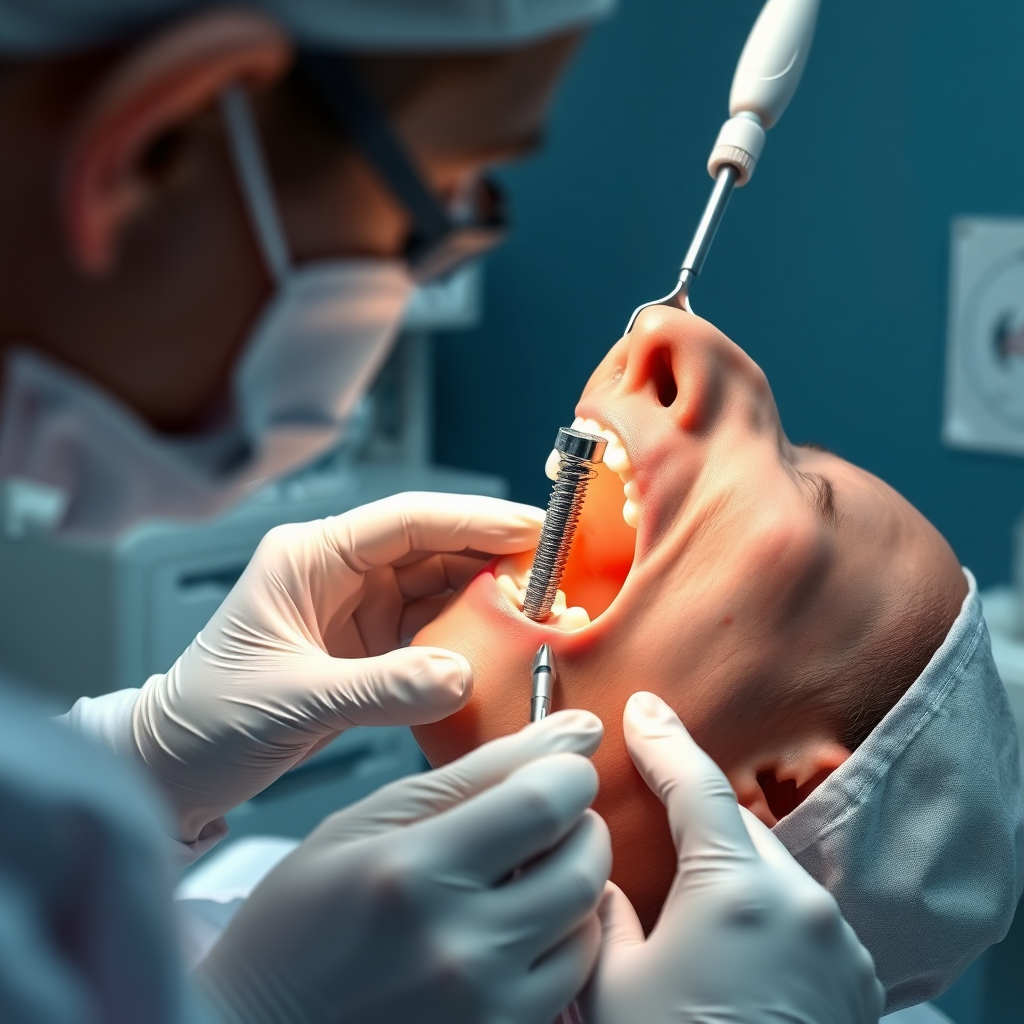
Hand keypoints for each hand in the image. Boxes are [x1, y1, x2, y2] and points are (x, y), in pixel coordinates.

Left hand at [132, 492, 543, 840]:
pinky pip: (432, 628)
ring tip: (542, 606)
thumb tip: (461, 675)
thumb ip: (381, 688)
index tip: (532, 528)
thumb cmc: (208, 720)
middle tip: (554, 572)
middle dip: (493, 555)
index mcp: (310, 558)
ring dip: (488, 594)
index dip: (474, 519)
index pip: (406, 521)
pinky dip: (470, 633)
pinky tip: (505, 640)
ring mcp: (356, 610)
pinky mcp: (368, 648)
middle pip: (432, 547)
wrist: (174, 768)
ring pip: (438, 585)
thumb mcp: (294, 700)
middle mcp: (337, 574)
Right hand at [196, 710, 610, 1023]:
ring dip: (573, 880)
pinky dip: (562, 937)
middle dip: (579, 823)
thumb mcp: (365, 824)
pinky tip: (518, 924)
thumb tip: (572, 730)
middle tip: (544, 818)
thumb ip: (470, 774)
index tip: (557, 769)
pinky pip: (573, 976)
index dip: (567, 772)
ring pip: (589, 919)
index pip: (544, 800)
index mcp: (412, 871)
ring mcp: (483, 1006)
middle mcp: (456, 945)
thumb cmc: (300, 924)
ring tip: (525, 871)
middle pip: (582, 861)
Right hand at [582, 692, 883, 1023]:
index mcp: (737, 891)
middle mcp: (802, 903)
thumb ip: (606, 913)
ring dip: (731, 866)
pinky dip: (765, 910)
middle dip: (695, 813)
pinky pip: (802, 916)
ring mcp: (840, 944)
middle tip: (651, 803)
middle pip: (740, 828)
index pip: (696, 786)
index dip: (664, 741)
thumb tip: (603, 877)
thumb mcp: (613, 988)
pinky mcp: (856, 982)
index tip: (643, 709)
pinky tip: (733, 940)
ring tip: (687, 892)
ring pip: (773, 871)